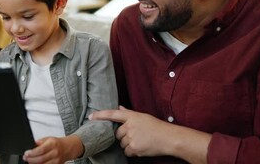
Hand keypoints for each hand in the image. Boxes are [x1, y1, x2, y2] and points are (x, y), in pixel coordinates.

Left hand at [23, 135, 82, 163]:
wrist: (67, 148)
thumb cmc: (57, 143)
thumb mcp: (49, 138)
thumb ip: (40, 141)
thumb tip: (33, 144)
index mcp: (52, 144)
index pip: (41, 150)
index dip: (32, 153)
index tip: (26, 153)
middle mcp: (55, 153)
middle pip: (41, 159)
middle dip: (31, 159)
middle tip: (26, 158)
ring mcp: (56, 160)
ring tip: (30, 161)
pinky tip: (36, 163)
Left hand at [89, 106, 210, 162]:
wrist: (169, 138)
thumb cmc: (157, 127)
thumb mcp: (143, 117)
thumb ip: (129, 113)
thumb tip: (119, 108)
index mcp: (132, 116)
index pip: (112, 114)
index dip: (100, 115)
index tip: (91, 117)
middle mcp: (130, 126)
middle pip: (117, 134)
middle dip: (123, 136)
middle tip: (136, 136)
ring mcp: (131, 137)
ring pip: (122, 144)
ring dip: (128, 144)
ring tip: (141, 141)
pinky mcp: (134, 148)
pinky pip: (127, 151)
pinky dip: (132, 151)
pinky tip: (141, 147)